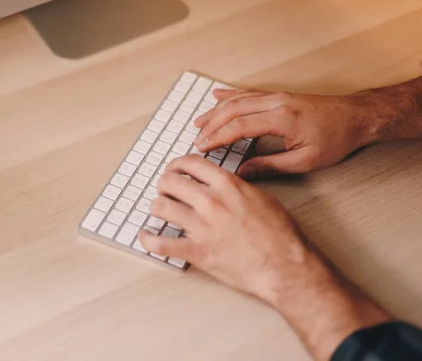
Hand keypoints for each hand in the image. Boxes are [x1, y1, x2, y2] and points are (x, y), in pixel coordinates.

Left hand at [139, 155, 390, 360]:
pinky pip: (161, 244)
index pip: (190, 163)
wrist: (285, 267)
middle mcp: (210, 202)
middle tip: (165, 189)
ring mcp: (201, 227)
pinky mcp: (197, 251)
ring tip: (159, 209)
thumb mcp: (262, 198)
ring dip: (157, 206)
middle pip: (170, 182)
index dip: (177, 164)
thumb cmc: (280, 235)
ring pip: (161, 207)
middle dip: (164, 184)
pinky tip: (145, 236)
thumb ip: (237, 187)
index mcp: (227, 185)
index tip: (175, 169)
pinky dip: (148, 240)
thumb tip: (222, 182)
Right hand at [192, 89, 371, 178]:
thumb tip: (242, 173)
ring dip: (216, 111)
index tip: (202, 147)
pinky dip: (229, 94)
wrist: (357, 117)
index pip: (239, 126)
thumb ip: (270, 166)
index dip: (217, 137)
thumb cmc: (336, 139)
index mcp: (282, 119)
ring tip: (198, 122)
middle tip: (196, 140)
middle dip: (211, 125)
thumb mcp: (305, 160)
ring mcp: (276, 96)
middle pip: (233, 110)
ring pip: (237, 100)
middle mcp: (276, 102)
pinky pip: (248, 92)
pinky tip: (217, 96)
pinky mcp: (278, 95)